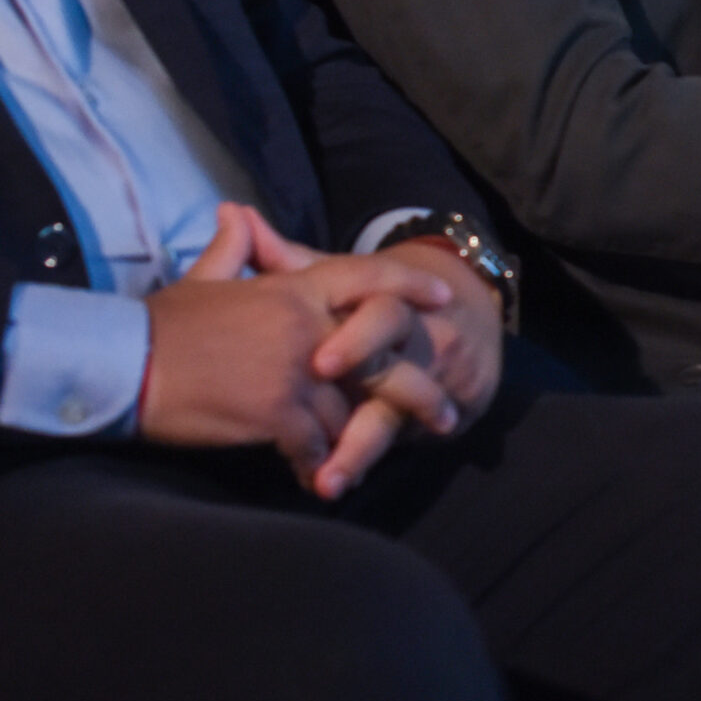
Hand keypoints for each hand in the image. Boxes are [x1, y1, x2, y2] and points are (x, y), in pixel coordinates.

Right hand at [141, 204, 456, 497]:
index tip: (446, 300)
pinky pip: (316, 446)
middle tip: (446, 418)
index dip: (410, 287)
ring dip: (357, 440)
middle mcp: (308, 327)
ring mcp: (297, 372)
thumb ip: (236, 251)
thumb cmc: (160, 324)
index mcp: (293, 289)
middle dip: (420, 392)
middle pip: (384, 358)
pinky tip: (316, 477)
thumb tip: (237, 213)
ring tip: (365, 461)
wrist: (122, 363)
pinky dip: (318, 465)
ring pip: (351, 411)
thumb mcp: (203, 280)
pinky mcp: (277, 414)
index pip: (369, 277)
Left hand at [229, 207, 503, 458]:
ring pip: (395, 407)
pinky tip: (333, 484)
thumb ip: (287, 260)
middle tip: (328, 416)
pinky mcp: (433, 411)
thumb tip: (235, 216)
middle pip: (393, 350)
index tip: (319, 364)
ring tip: (327, 481)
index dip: (353, 334)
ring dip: (359, 446)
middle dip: (363, 381)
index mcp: (383, 297)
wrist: (465, 319)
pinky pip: (401, 437)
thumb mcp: (334, 281)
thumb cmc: (375, 307)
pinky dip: (362, 460)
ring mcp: (424, 375)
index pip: (377, 306)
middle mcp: (410, 332)